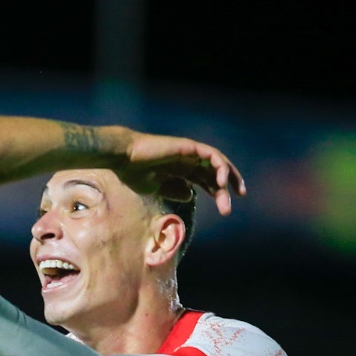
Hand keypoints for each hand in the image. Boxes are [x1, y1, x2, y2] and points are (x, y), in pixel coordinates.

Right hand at [121, 132, 246, 214]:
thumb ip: (174, 191)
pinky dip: (219, 167)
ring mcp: (191, 151)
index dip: (218, 192)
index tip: (225, 207)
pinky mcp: (190, 146)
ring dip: (227, 178)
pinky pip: (211, 155)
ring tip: (231, 195)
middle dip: (225, 190)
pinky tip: (220, 182)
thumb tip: (191, 196)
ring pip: (217, 163)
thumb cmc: (134, 173)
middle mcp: (189, 159)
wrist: (124, 158)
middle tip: (228, 209)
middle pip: (214, 174)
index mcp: (182, 169)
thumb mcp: (157, 187)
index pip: (206, 179)